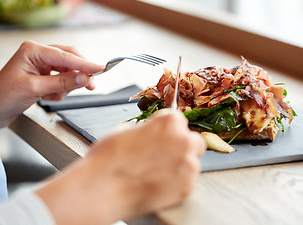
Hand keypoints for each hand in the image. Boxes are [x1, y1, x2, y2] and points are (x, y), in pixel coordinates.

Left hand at [0, 41, 103, 126]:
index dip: (85, 64)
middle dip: (79, 74)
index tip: (101, 68)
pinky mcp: (44, 75)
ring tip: (55, 95)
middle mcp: (38, 54)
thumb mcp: (35, 89)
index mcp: (33, 50)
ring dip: (67, 86)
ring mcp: (42, 65)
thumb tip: (84, 78)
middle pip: (70, 60)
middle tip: (91, 85)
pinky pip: (63, 80)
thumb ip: (62, 83)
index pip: (66, 56)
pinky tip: (50, 96)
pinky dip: (61, 90)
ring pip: (68, 72)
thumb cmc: (4, 96)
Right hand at [36, 109, 206, 224]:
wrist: (101, 189)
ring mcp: (187, 165)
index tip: (164, 137)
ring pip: (192, 162)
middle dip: (182, 146)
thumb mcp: (125, 130)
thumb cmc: (108, 158)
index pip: (178, 120)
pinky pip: (188, 180)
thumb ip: (147, 129)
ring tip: (158, 173)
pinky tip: (159, 183)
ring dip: (180, 165)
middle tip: (165, 155)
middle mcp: (183, 140)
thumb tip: (150, 133)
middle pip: (193, 140)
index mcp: (169, 122)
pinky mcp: (186, 187)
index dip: (169, 130)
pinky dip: (178, 182)